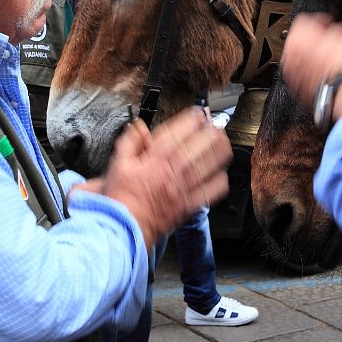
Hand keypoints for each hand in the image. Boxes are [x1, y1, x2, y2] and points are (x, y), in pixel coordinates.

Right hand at [101, 109, 231, 245]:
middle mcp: (173, 170)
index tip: (199, 113)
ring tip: (224, 142)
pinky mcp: (190, 205)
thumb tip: (140, 127)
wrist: (122, 228)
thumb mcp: (117, 163)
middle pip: (201, 144)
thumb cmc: (119, 198)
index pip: (180, 131)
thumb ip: (130, 142)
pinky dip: (220, 181)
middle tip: (216, 125)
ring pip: (210, 164)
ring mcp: (184, 188)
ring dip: (220, 151)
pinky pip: (212, 191)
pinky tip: (222, 174)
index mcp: (155, 157)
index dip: (193, 119)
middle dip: (211, 131)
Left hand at [281, 13, 341, 115]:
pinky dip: (309, 70)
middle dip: (311, 38)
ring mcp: (291, 73)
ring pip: (298, 57)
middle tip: (327, 40)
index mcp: (297, 37)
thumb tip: (329, 28)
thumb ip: (330, 27)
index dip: (318, 20)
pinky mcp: (296, 87)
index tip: (326, 24)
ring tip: (327, 56)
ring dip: (310, 54)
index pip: (302, 20)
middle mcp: (289, 55)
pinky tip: (325, 71)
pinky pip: (301, 73)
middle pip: (298, 39)